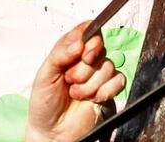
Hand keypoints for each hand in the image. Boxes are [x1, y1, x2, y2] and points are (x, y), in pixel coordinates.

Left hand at [26, 21, 125, 141]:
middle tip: (70, 79)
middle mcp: (86, 60)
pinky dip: (104, 91)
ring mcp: (99, 75)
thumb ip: (60, 54)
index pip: (88, 31)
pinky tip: (92, 99)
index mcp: (70, 51)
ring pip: (108, 66)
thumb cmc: (44, 103)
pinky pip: (119, 80)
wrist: (52, 132)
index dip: (89, 38)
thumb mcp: (45, 74)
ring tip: (75, 93)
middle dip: (84, 68)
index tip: (82, 51)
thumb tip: (79, 42)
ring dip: (90, 84)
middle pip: (100, 48)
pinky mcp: (110, 90)